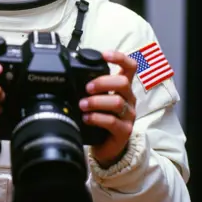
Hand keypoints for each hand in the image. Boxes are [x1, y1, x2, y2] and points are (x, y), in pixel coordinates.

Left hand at [78, 50, 136, 167]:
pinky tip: (87, 118)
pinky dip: (96, 118)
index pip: (130, 67)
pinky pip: (112, 121)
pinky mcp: (124, 131)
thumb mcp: (97, 98)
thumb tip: (71, 74)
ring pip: (117, 102)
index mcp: (123, 87)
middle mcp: (129, 99)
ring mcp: (128, 115)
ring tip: (82, 105)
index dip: (119, 58)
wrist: (106, 146)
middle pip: (123, 82)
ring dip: (96, 101)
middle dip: (102, 82)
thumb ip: (91, 86)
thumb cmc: (101, 117)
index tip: (104, 55)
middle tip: (87, 88)